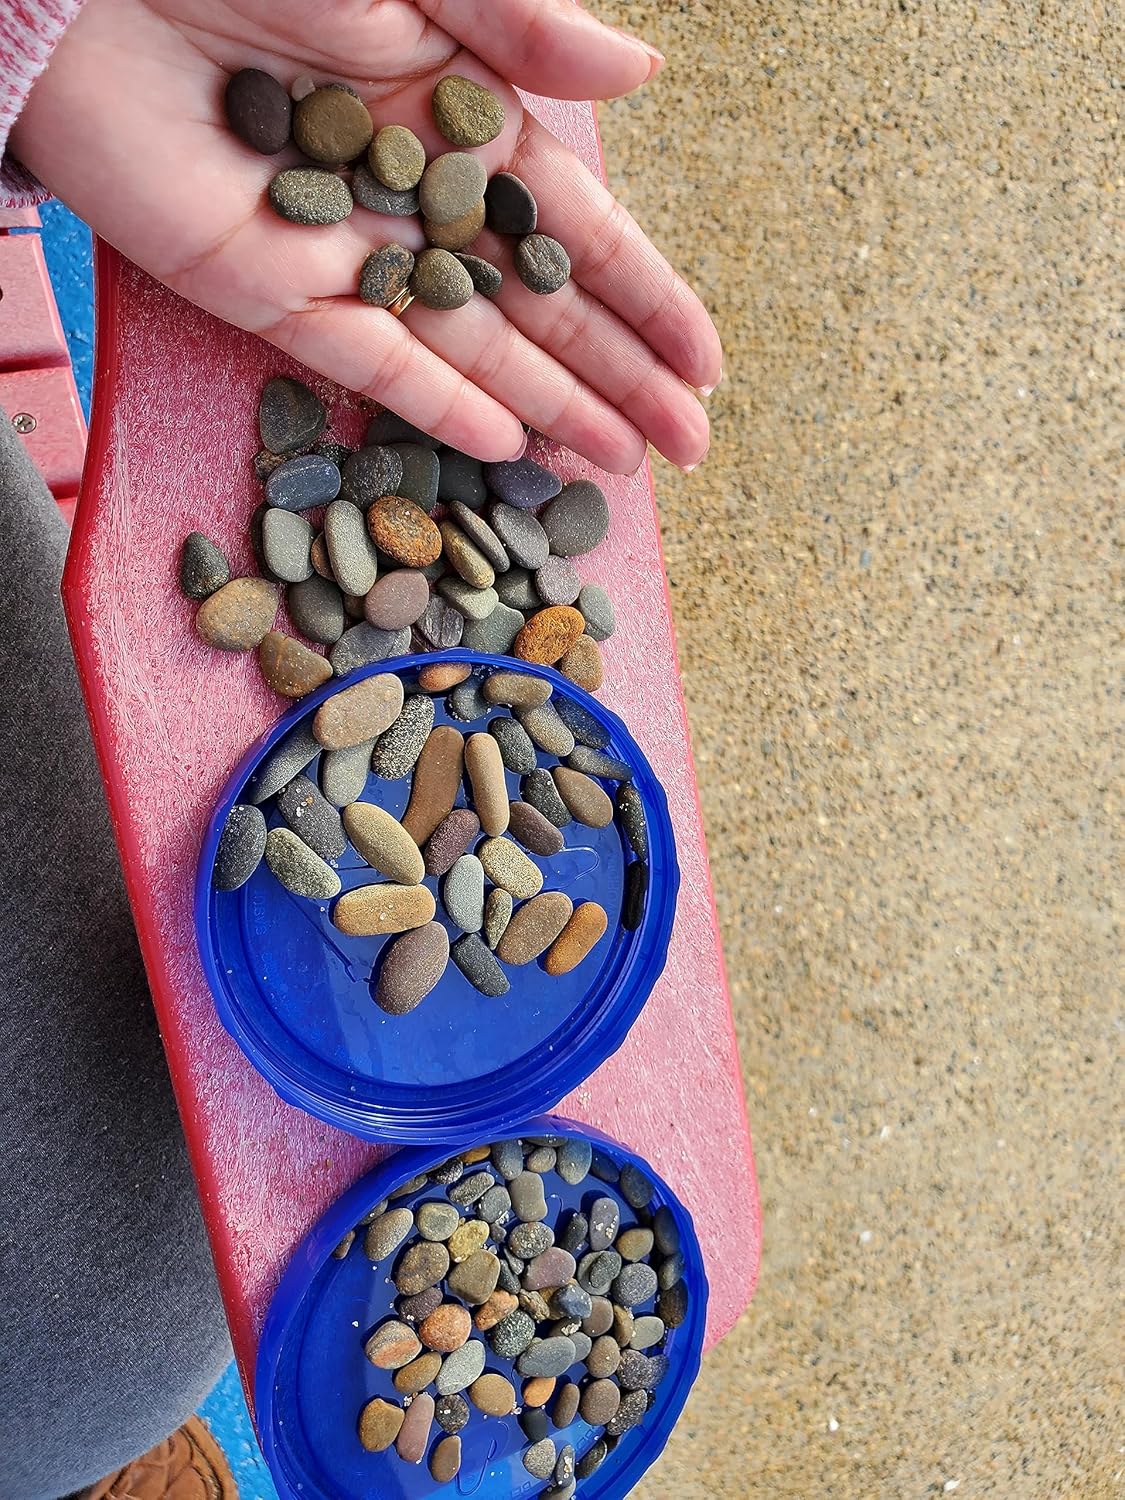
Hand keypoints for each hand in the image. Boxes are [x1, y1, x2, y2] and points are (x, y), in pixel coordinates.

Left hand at [14, 0, 719, 471]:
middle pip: (535, 307)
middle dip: (616, 378)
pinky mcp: (268, 292)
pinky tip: (507, 448)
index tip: (702, 365)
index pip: (574, 228)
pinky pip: (369, 361)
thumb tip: (641, 75)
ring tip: (617, 470)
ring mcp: (346, 253)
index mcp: (456, 113)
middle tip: (683, 450)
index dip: (645, 298)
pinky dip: (436, 403)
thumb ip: (521, 29)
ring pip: (469, 349)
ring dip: (547, 409)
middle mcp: (413, 195)